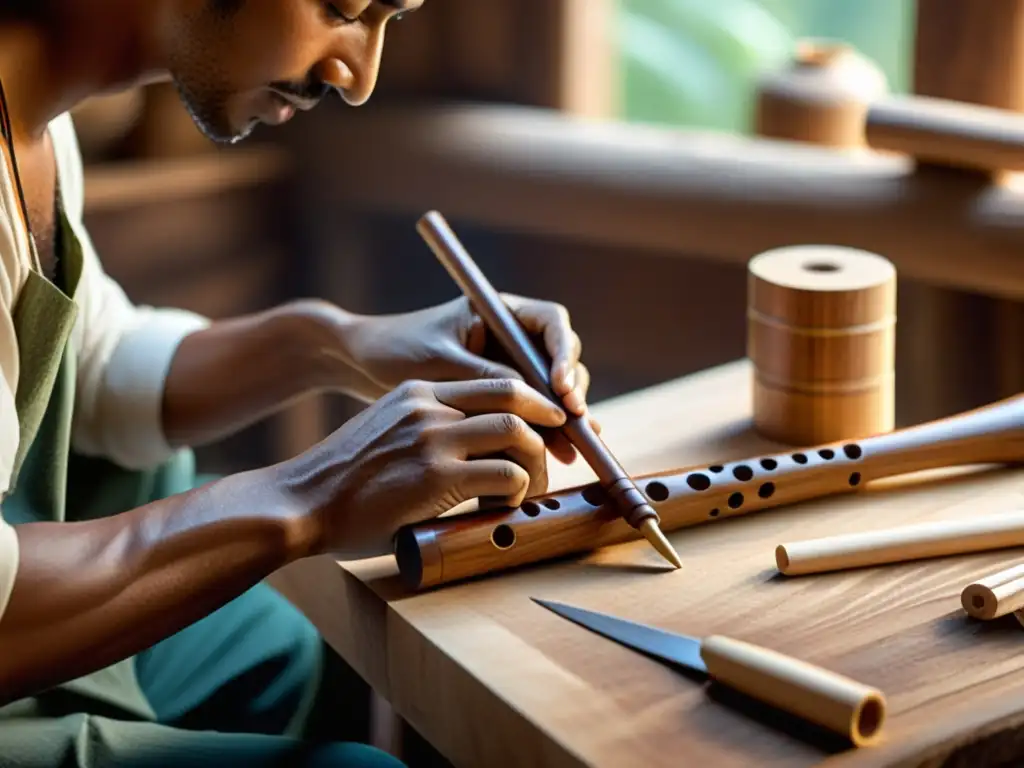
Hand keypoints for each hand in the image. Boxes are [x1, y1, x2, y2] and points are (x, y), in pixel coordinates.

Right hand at [277, 378, 566, 559]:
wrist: (299, 502)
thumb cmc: (342, 482)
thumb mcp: (385, 435)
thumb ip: (425, 432)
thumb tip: (469, 455)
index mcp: (418, 393)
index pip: (494, 383)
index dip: (530, 404)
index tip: (546, 426)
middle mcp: (429, 407)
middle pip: (515, 398)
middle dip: (547, 426)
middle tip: (554, 457)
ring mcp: (434, 439)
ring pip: (519, 435)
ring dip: (537, 465)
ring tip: (529, 490)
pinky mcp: (437, 477)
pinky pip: (506, 476)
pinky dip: (517, 493)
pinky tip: (502, 508)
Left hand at [340, 295, 597, 463]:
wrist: (364, 364)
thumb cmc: (397, 351)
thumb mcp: (442, 364)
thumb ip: (488, 378)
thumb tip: (536, 398)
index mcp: (500, 311)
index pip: (552, 323)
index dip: (564, 355)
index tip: (560, 388)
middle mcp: (512, 335)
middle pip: (562, 357)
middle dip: (573, 391)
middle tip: (576, 424)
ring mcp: (509, 364)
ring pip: (554, 387)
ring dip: (566, 415)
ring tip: (572, 448)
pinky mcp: (501, 394)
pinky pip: (533, 409)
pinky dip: (546, 429)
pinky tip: (558, 454)